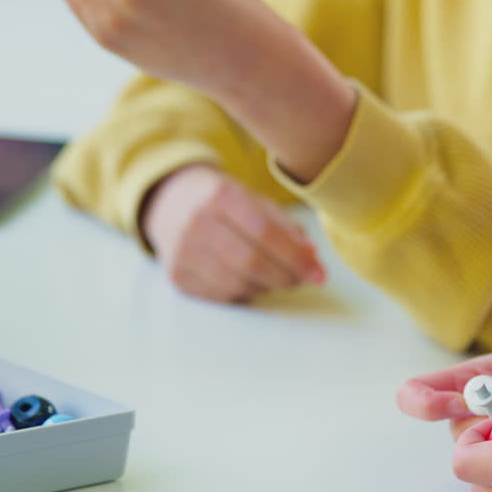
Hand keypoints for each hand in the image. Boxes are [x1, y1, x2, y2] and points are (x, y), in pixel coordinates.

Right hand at [141, 165, 325, 303]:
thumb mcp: (256, 201)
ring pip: (238, 283)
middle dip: (286, 277)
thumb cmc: (224, 203)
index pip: (265, 233)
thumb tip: (312, 258)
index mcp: (222, 196)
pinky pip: (223, 296)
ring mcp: (183, 251)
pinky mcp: (178, 276)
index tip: (319, 274)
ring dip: (268, 287)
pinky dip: (246, 292)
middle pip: (251, 262)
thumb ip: (287, 228)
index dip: (296, 258)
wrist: (172, 203)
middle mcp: (197, 222)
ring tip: (278, 277)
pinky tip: (252, 281)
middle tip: (302, 280)